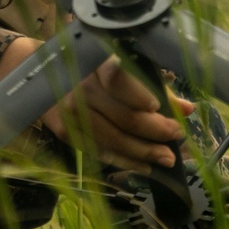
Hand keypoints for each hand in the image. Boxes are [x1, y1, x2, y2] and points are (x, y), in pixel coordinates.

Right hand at [0, 38, 191, 172]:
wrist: (40, 74)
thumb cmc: (90, 67)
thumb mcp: (119, 66)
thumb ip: (154, 86)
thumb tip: (187, 109)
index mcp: (96, 62)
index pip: (119, 79)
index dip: (139, 95)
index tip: (157, 106)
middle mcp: (81, 86)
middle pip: (123, 116)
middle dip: (156, 131)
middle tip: (176, 137)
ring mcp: (71, 112)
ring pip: (114, 139)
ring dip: (144, 153)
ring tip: (167, 158)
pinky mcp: (66, 132)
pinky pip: (100, 152)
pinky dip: (125, 161)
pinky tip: (144, 166)